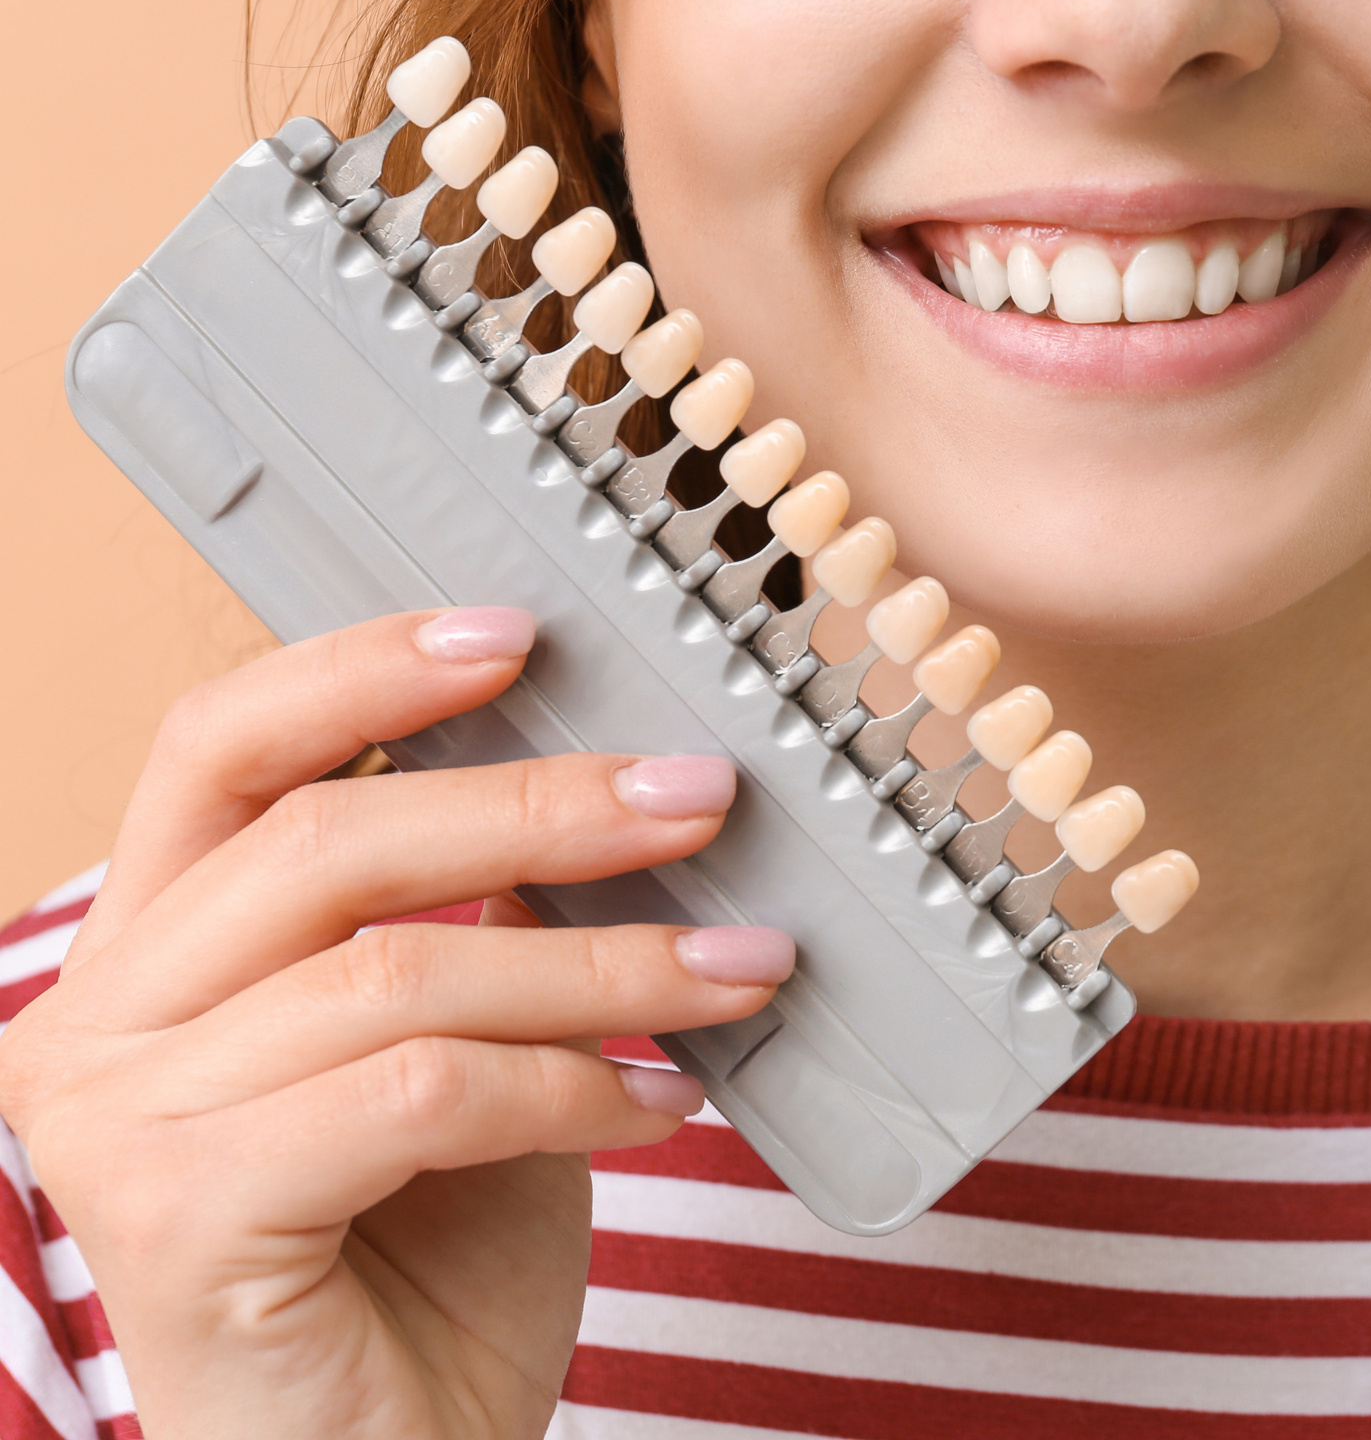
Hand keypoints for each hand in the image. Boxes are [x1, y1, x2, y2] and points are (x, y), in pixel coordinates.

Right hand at [0, 608, 792, 1439]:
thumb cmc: (429, 1268)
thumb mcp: (469, 1052)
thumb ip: (487, 927)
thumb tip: (605, 791)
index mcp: (157, 954)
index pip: (223, 749)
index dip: (366, 671)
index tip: (521, 632)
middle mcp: (101, 1022)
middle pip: (326, 839)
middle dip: (544, 805)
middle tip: (702, 799)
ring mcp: (118, 1123)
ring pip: (398, 966)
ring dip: (602, 961)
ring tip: (740, 969)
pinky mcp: (177, 1219)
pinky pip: (417, 1088)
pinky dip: (565, 1084)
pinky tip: (659, 1105)